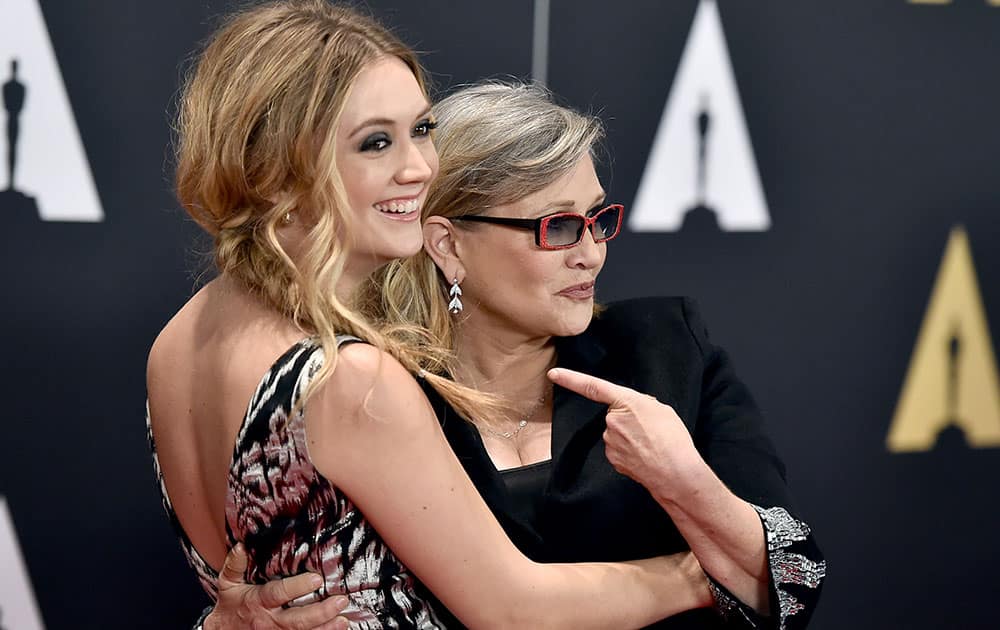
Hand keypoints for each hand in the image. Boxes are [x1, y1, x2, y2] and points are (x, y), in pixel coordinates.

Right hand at [205, 544, 349, 629]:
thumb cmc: (229, 606)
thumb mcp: (228, 584)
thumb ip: (234, 565)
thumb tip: (241, 545)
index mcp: (258, 601)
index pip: (278, 594)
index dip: (297, 587)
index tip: (316, 579)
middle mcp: (270, 620)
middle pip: (297, 620)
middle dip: (320, 612)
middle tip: (340, 601)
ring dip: (325, 628)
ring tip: (343, 620)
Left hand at [547, 367, 706, 501]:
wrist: (675, 473)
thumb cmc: (672, 440)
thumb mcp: (661, 409)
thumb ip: (641, 403)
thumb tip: (633, 411)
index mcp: (625, 402)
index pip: (592, 387)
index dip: (570, 379)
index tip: (554, 374)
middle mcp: (612, 421)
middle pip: (614, 416)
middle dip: (629, 421)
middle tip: (650, 430)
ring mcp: (610, 442)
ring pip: (616, 434)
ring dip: (631, 437)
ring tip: (651, 444)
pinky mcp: (612, 459)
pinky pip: (619, 449)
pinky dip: (630, 452)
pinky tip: (645, 455)